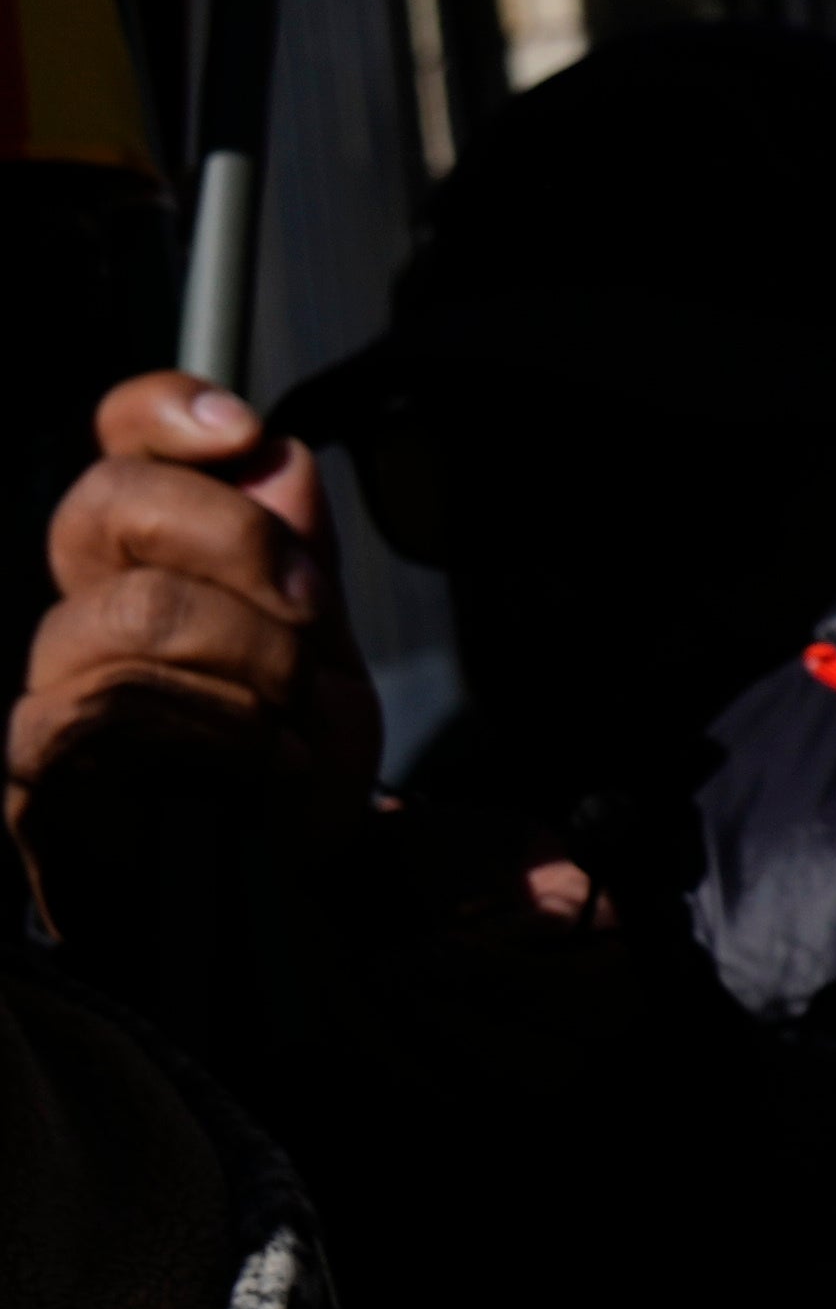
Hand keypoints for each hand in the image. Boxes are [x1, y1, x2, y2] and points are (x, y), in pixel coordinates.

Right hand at [13, 376, 384, 923]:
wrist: (279, 898)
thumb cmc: (289, 766)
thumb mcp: (323, 643)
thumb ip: (298, 547)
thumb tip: (277, 454)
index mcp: (151, 561)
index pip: (113, 444)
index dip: (160, 410)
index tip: (241, 430)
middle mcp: (81, 607)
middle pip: (106, 502)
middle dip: (243, 547)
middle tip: (318, 622)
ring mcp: (51, 686)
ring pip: (131, 609)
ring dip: (255, 659)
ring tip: (304, 724)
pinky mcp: (40, 768)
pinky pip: (113, 704)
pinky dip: (220, 726)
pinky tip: (267, 766)